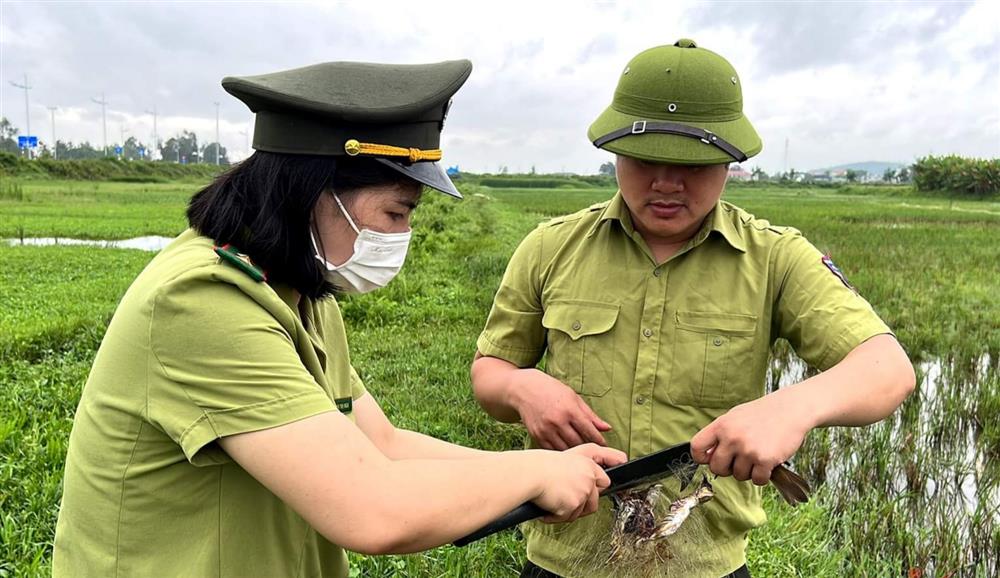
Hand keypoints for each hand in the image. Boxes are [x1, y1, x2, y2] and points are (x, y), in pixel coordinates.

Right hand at [513, 369, 611, 449]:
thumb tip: (607, 428)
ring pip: (566, 448)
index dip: (599, 440)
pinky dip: (561, 451)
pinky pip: (553, 449)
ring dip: (575, 451)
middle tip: (595, 451)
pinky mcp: (537, 436)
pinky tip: (566, 450)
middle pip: (579, 442)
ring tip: (581, 452)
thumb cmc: (551, 390)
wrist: (524, 390)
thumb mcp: (573, 397)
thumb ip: (590, 415)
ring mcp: (546, 430)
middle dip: (588, 447)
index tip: (604, 445)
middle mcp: (557, 421)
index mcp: (569, 409)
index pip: (589, 430)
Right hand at [531, 444, 625, 522]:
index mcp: (587, 463)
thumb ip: (578, 472)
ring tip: (552, 503)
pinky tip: (546, 508)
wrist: (528, 474)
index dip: (596, 489)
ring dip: (568, 512)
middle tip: (565, 503)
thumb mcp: (563, 461)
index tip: (591, 495)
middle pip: (595, 501)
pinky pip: (567, 518)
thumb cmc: (538, 466)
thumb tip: (581, 487)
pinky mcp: (574, 504)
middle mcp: (589, 477)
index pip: (605, 480)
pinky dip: (555, 517)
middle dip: (582, 506)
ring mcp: (583, 491)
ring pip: (581, 512)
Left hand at [690, 393, 812, 485]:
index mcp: (721, 425)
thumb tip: (707, 456)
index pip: (697, 447)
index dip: (701, 458)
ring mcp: (748, 449)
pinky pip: (757, 480)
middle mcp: (732, 438)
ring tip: (756, 456)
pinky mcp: (765, 459)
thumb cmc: (762, 413)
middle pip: (716, 468)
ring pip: (738, 476)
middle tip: (738, 460)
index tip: (710, 459)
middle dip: (727, 469)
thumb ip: (720, 434)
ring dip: (747, 471)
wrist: (790, 409)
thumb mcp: (735, 417)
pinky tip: (766, 464)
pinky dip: (762, 476)